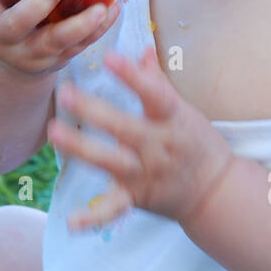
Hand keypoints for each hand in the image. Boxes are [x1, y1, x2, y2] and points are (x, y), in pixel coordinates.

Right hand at [0, 0, 120, 77]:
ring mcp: (27, 52)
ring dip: (78, 26)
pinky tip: (113, 8)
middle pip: (13, 25)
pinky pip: (78, 47)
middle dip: (34, 8)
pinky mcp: (53, 61)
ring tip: (100, 8)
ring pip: (52, 43)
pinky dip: (98, 29)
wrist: (13, 54)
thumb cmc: (6, 2)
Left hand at [49, 46, 234, 229]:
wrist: (215, 192)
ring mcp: (145, 174)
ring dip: (81, 148)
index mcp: (172, 119)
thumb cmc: (195, 142)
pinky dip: (92, 219)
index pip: (154, 94)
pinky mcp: (136, 198)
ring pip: (111, 162)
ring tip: (55, 132)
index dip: (132, 76)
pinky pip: (113, 210)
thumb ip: (157, 81)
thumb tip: (142, 47)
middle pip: (124, 127)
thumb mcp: (183, 110)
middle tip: (64, 93)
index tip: (110, 57)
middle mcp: (158, 147)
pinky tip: (71, 222)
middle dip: (93, 111)